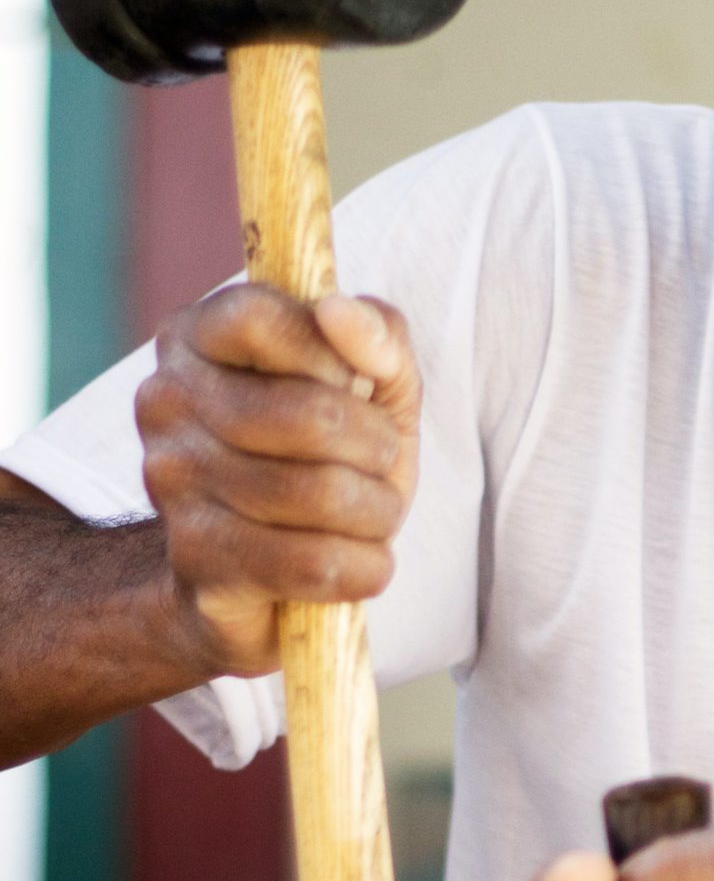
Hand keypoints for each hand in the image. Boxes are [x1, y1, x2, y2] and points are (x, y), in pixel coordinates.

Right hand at [135, 285, 420, 676]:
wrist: (260, 569)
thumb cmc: (324, 455)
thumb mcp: (369, 383)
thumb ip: (376, 333)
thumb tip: (340, 311)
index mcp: (196, 338)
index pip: (259, 319)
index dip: (331, 355)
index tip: (354, 386)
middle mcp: (166, 402)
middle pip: (309, 416)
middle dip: (377, 447)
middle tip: (379, 463)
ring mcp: (172, 485)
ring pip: (318, 494)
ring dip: (377, 511)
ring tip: (370, 515)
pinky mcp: (197, 564)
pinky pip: (310, 564)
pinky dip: (363, 567)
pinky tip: (360, 562)